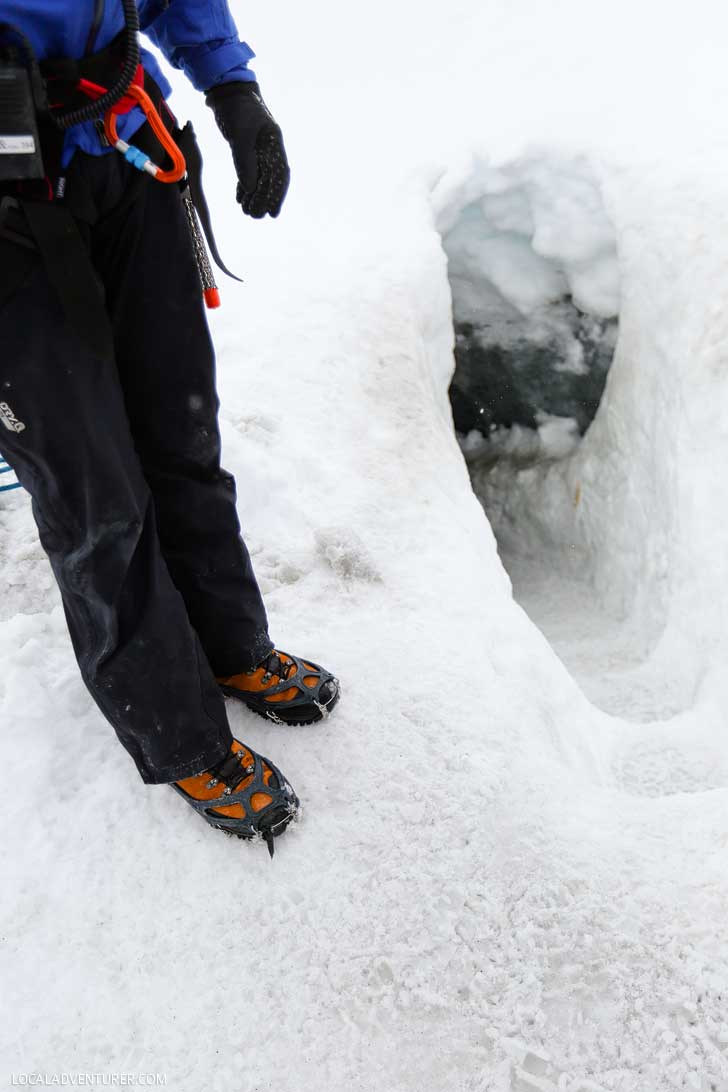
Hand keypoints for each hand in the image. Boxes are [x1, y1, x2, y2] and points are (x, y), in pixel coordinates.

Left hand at [205, 81, 289, 218]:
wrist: (227, 91)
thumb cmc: (237, 109)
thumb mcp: (240, 135)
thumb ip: (245, 162)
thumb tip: (250, 188)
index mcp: (274, 143)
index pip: (280, 174)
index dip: (278, 195)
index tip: (273, 212)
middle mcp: (269, 147)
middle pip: (269, 180)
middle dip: (264, 199)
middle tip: (256, 216)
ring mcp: (257, 148)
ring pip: (258, 177)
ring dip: (253, 195)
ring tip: (247, 212)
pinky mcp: (244, 147)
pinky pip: (247, 171)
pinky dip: (244, 185)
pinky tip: (240, 198)